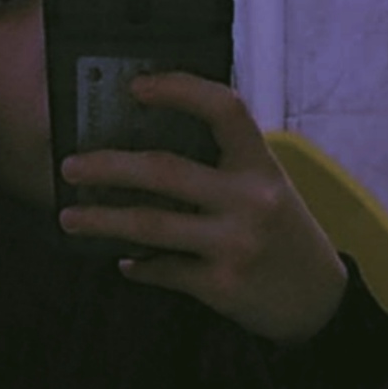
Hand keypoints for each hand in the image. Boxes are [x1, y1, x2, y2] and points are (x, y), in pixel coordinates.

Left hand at [58, 72, 347, 344]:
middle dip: (106, 167)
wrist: (318, 301)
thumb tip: (145, 153)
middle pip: (163, 171)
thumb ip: (224, 169)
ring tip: (69, 218)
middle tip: (69, 167)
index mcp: (262, 165)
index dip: (179, 89)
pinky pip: (164, 271)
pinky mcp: (222, 286)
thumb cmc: (283, 236)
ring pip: (150, 225)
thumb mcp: (268, 189)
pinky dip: (138, 266)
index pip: (223, 109)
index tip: (135, 87)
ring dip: (101, 221)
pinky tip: (124, 262)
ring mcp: (236, 244)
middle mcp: (251, 200)